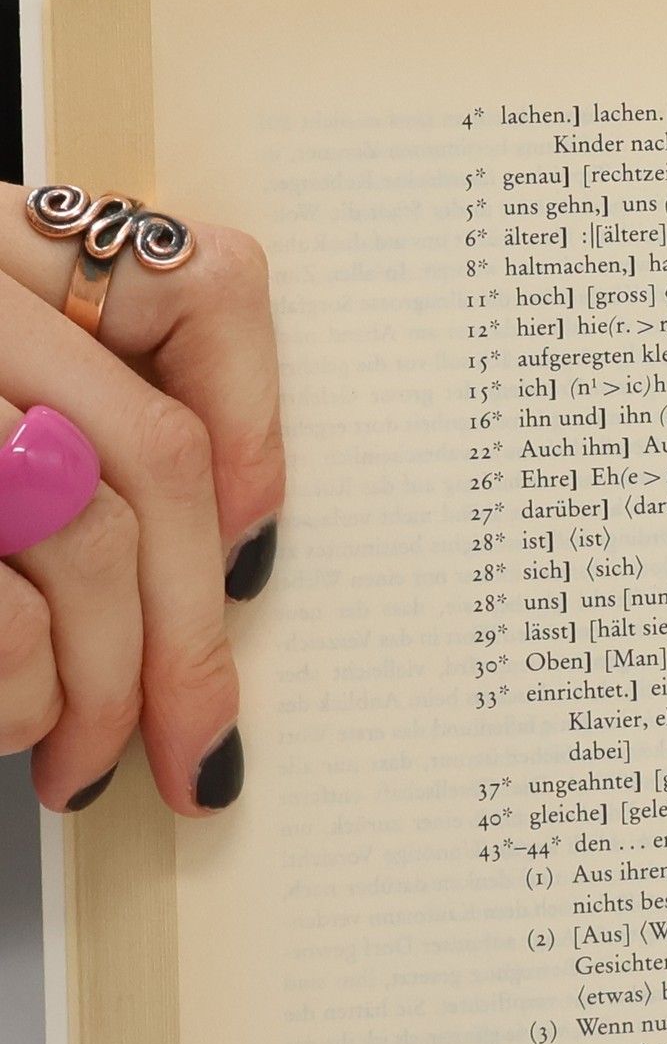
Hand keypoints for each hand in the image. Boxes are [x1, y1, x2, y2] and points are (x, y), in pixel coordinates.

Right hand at [0, 185, 283, 815]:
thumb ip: (68, 417)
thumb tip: (231, 548)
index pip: (201, 284)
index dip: (263, 434)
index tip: (257, 556)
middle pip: (154, 456)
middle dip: (195, 632)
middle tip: (199, 745)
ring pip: (84, 537)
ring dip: (107, 686)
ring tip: (85, 759)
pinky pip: (0, 624)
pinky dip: (20, 700)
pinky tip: (8, 733)